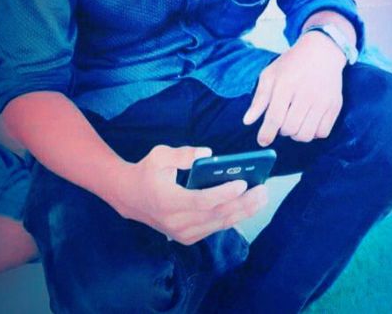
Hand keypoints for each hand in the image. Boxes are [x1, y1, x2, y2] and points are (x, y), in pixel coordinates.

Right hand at [111, 145, 267, 245]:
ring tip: (261, 198)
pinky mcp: (188, 237)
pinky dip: (232, 217)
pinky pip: (214, 227)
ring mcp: (183, 234)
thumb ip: (184, 154)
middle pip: (216, 216)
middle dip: (243, 204)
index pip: (201, 201)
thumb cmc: (147, 172)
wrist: (129, 197)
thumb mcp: (160, 155)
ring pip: (218, 224)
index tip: (243, 182)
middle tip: (263, 190)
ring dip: (243, 212)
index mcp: (168, 202)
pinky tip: (248, 206)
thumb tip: (209, 153)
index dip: (224, 193)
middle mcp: (176, 223)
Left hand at [243, 31, 345, 145]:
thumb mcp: (270, 75)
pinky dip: (313, 132)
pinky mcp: (334, 106)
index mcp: (286, 84)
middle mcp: (306, 93)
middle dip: (282, 130)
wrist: (322, 51)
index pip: (275, 117)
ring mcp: (322, 100)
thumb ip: (259, 99)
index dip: (266, 133)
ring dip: (297, 134)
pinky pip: (322, 133)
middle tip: (282, 120)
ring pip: (306, 135)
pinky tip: (309, 121)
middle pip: (290, 129)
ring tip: (295, 121)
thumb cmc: (292, 64)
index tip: (262, 141)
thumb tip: (247, 121)